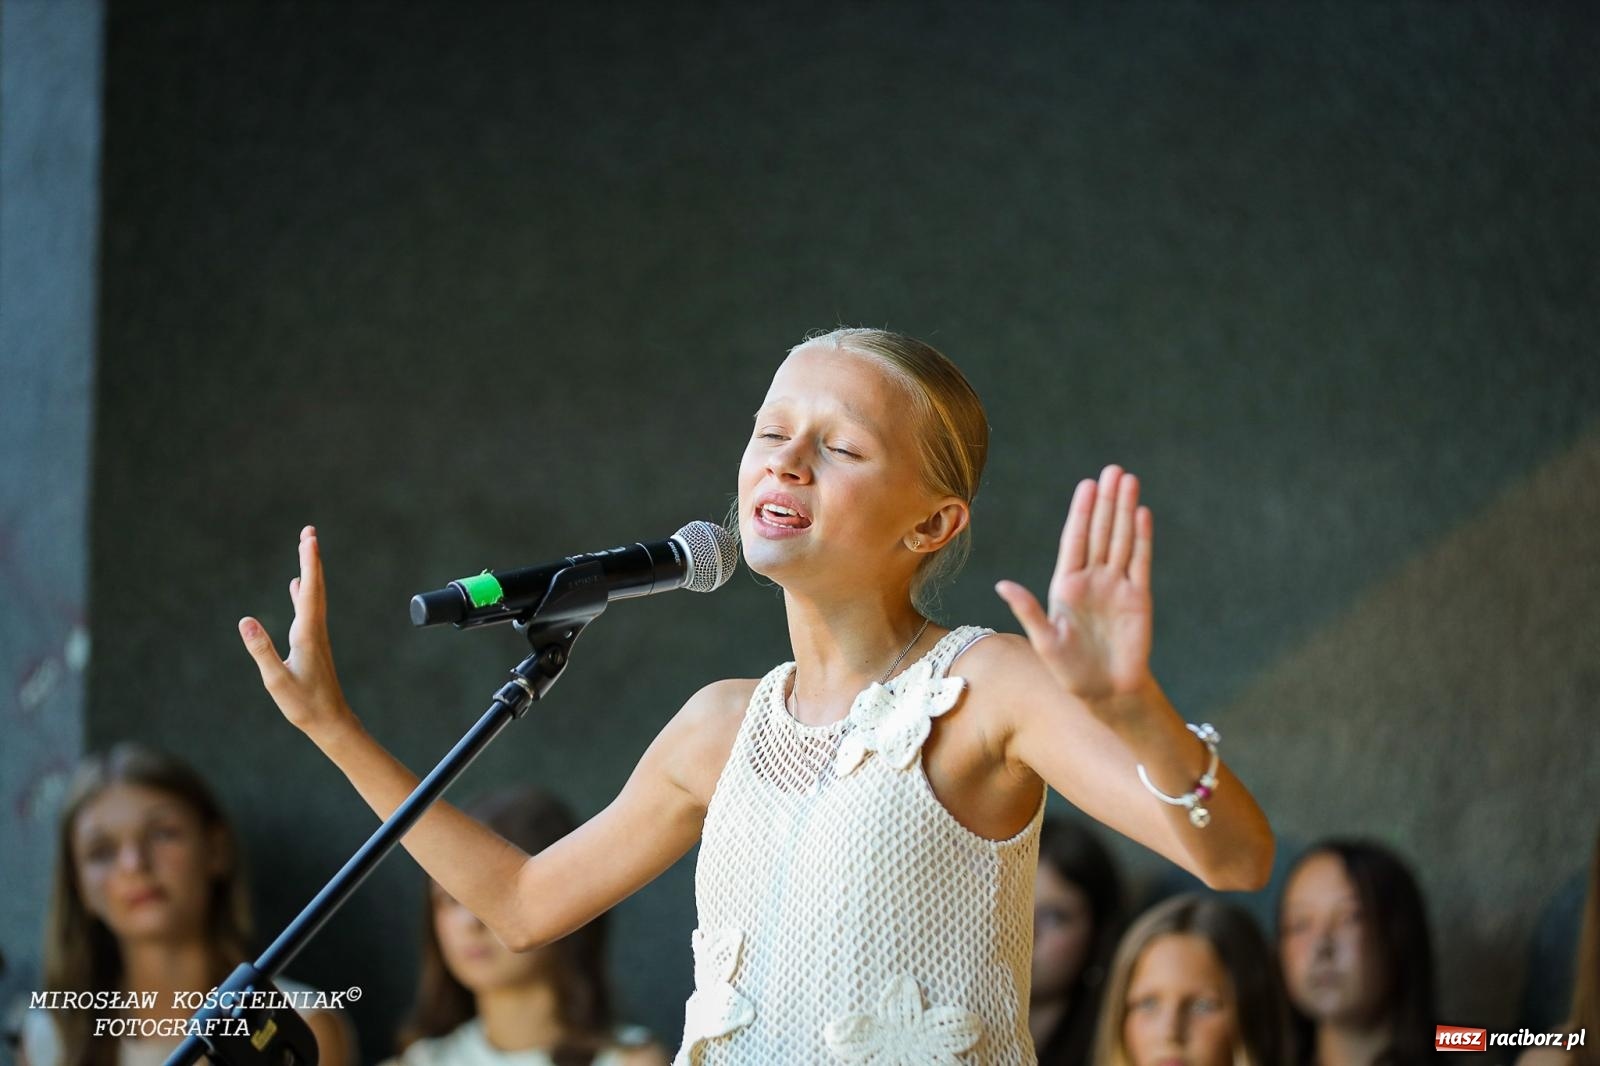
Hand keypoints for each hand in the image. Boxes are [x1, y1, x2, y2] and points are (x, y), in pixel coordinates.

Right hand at [239, 526, 356, 739]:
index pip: (310, 591)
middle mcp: (315, 629)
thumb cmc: (304, 704)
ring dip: (309, 570)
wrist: (330, 721)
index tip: (309, 538)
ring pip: (313, 595)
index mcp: (308, 634)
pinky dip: (304, 592)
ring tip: (305, 548)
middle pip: (315, 586)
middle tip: (308, 531)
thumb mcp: (276, 680)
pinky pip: (308, 609)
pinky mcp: (312, 642)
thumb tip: (245, 620)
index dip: (309, 563)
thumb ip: (261, 650)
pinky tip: (298, 586)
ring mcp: (315, 635)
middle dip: (311, 557)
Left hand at [995, 465, 1153, 710]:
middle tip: (1113, 470)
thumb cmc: (1070, 671)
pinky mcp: (1138, 597)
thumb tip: (1002, 584)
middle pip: (1101, 532)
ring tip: (1130, 481)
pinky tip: (1142, 514)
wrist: (1106, 693)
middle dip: (1106, 501)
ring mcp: (1116, 586)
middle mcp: (1092, 580)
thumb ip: (1028, 610)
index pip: (1075, 540)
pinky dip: (1142, 538)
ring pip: (1122, 540)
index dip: (1082, 512)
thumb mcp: (1045, 641)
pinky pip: (1140, 562)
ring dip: (1125, 511)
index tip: (1087, 485)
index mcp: (1066, 585)